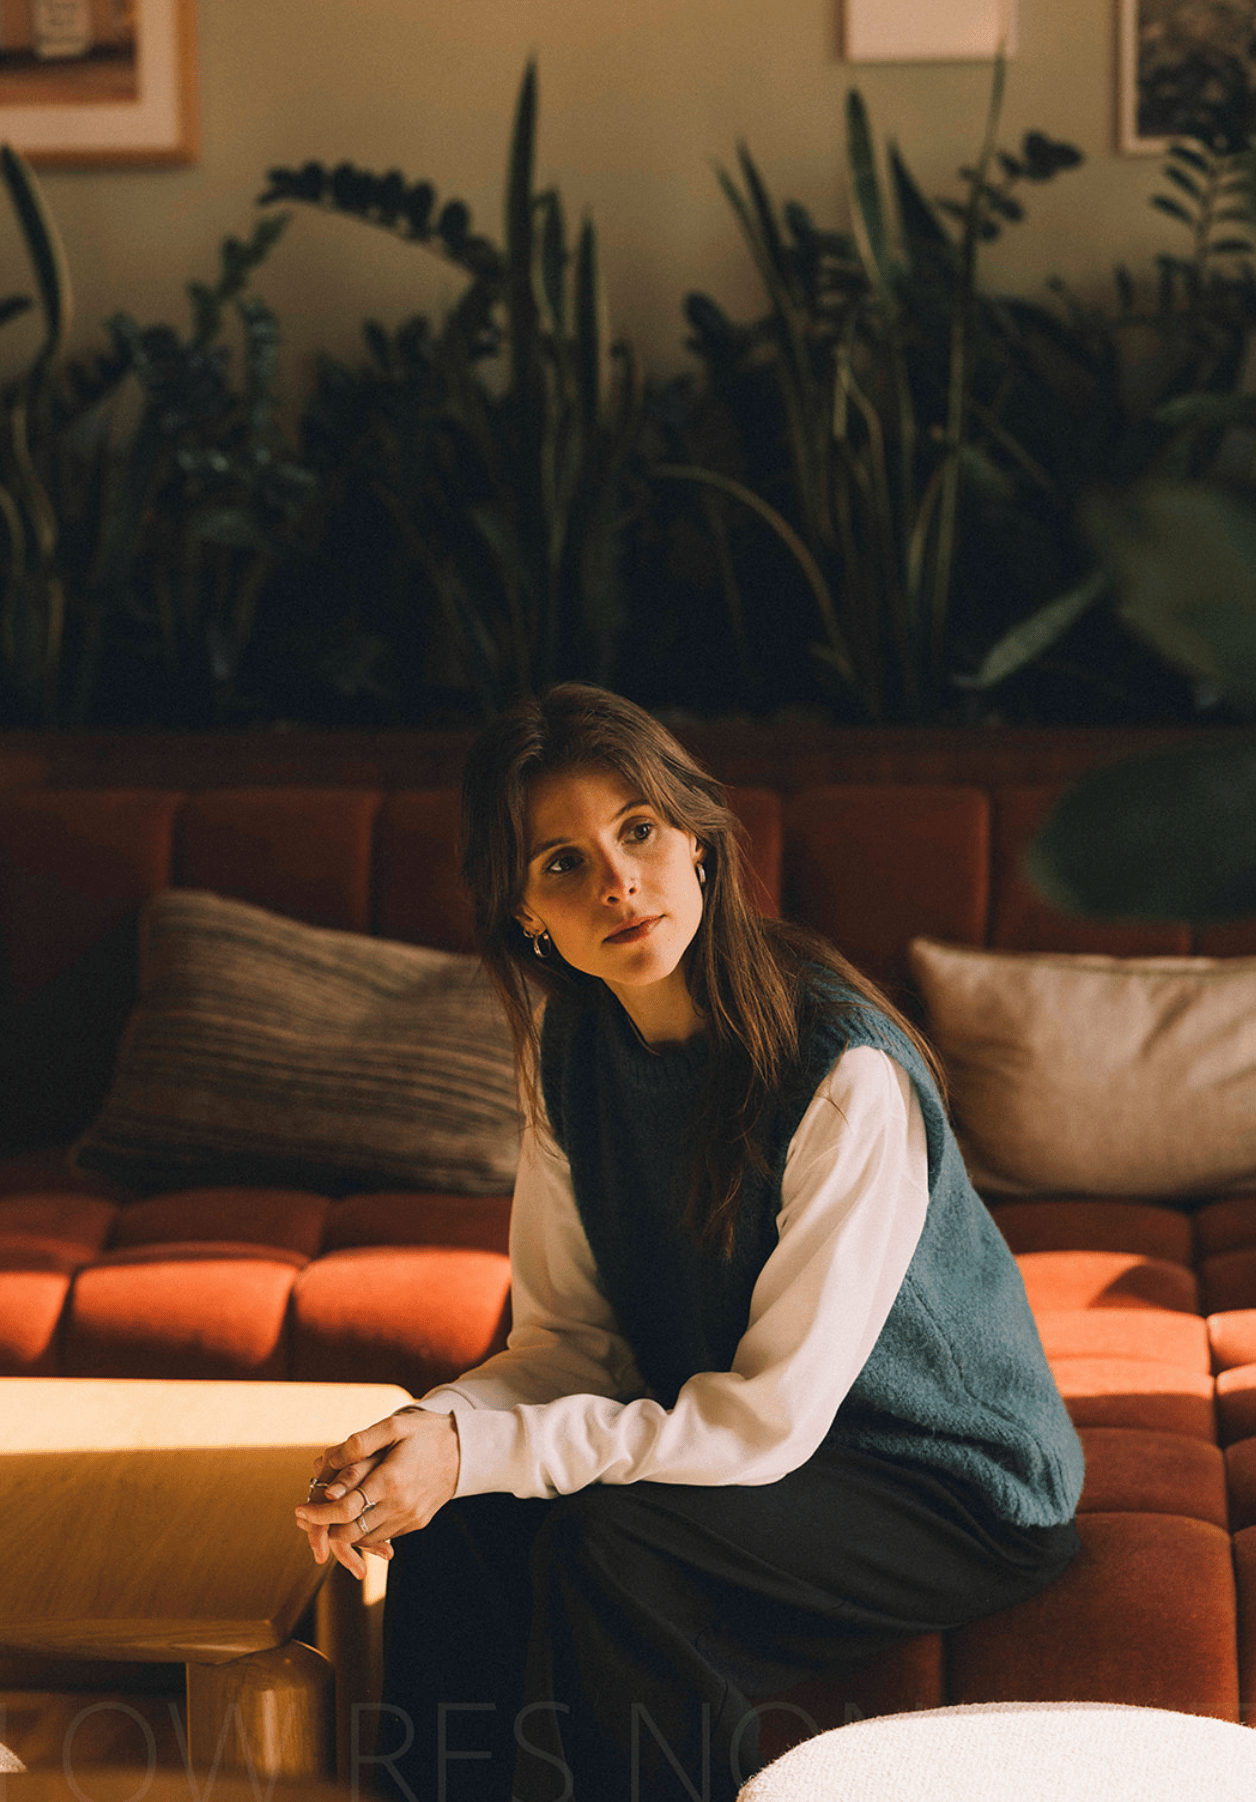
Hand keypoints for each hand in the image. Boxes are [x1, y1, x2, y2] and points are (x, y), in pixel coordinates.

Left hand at [295, 1408, 460, 1579]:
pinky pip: (381, 1536)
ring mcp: (409, 1519)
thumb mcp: (393, 1427)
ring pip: (364, 1539)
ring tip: (325, 1515)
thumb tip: (327, 1463)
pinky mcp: (415, 1524)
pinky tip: (353, 1516)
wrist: (466, 1451)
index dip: (317, 1513)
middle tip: (307, 1516)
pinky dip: (363, 1531)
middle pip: (350, 1532)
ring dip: (341, 1531)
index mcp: (391, 1481)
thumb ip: (359, 1444)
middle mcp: (400, 1506)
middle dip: (324, 1528)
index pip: (345, 1510)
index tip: (299, 1509)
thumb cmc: (426, 1434)